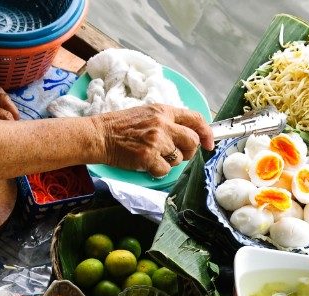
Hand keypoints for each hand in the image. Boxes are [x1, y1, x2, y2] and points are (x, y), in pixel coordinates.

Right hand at [93, 104, 213, 176]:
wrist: (100, 135)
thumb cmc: (121, 126)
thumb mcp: (147, 114)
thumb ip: (168, 121)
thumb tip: (190, 133)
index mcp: (163, 111)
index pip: (195, 119)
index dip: (207, 132)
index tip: (208, 143)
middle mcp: (162, 124)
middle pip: (192, 141)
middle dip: (189, 151)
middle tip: (178, 153)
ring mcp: (156, 141)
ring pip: (179, 158)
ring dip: (170, 161)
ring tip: (155, 156)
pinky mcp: (148, 157)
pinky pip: (165, 170)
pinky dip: (158, 171)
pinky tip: (147, 164)